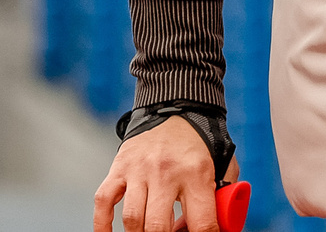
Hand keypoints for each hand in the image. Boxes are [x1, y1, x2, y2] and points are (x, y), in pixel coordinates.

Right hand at [95, 114, 219, 231]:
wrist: (177, 107)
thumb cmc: (202, 143)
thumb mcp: (223, 164)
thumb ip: (221, 197)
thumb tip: (214, 230)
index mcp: (197, 173)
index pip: (202, 222)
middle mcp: (166, 171)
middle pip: (158, 226)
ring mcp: (139, 169)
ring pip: (132, 219)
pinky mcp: (119, 167)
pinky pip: (103, 201)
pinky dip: (102, 224)